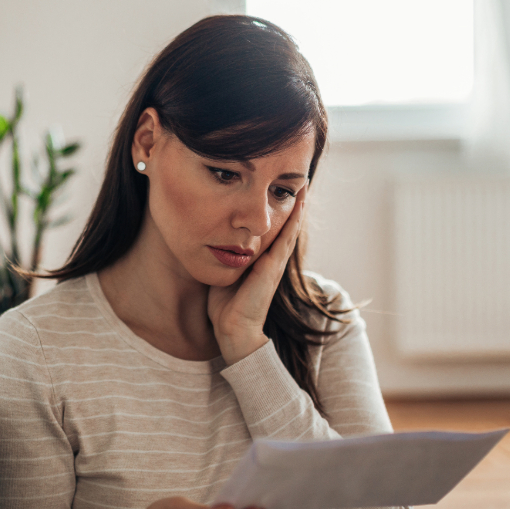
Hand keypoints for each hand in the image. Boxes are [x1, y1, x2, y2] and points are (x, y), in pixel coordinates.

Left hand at [208, 187, 306, 363]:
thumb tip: (206, 238)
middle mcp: (270, 259)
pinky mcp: (274, 267)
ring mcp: (275, 263)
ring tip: (303, 184)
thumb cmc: (224, 305)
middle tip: (297, 179)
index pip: (269, 229)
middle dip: (289, 203)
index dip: (274, 210)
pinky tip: (298, 205)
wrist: (233, 329)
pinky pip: (286, 239)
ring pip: (289, 228)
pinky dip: (293, 221)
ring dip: (297, 207)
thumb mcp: (221, 271)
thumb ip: (220, 256)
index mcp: (258, 259)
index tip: (275, 187)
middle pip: (284, 225)